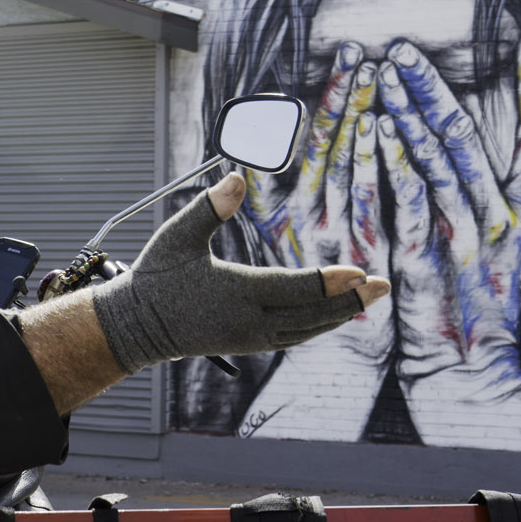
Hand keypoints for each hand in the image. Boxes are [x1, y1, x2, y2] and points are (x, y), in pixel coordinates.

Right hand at [92, 172, 387, 375]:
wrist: (137, 327)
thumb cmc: (156, 277)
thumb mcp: (177, 237)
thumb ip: (209, 208)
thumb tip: (235, 177)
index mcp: (235, 295)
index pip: (294, 290)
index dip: (329, 282)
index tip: (360, 273)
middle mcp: (248, 323)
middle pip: (311, 315)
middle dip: (350, 301)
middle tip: (383, 286)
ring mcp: (250, 338)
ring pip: (307, 330)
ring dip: (340, 315)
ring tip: (369, 298)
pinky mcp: (249, 344)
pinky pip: (295, 336)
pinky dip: (319, 325)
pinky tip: (336, 313)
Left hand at [377, 38, 520, 446]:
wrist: (464, 374)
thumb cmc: (477, 311)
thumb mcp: (502, 254)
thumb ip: (497, 205)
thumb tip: (470, 157)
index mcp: (519, 217)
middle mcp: (493, 223)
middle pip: (467, 141)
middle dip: (434, 90)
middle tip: (406, 49)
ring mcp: (457, 242)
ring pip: (434, 164)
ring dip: (406, 114)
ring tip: (384, 72)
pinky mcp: (418, 263)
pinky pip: (405, 202)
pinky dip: (391, 164)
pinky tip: (374, 131)